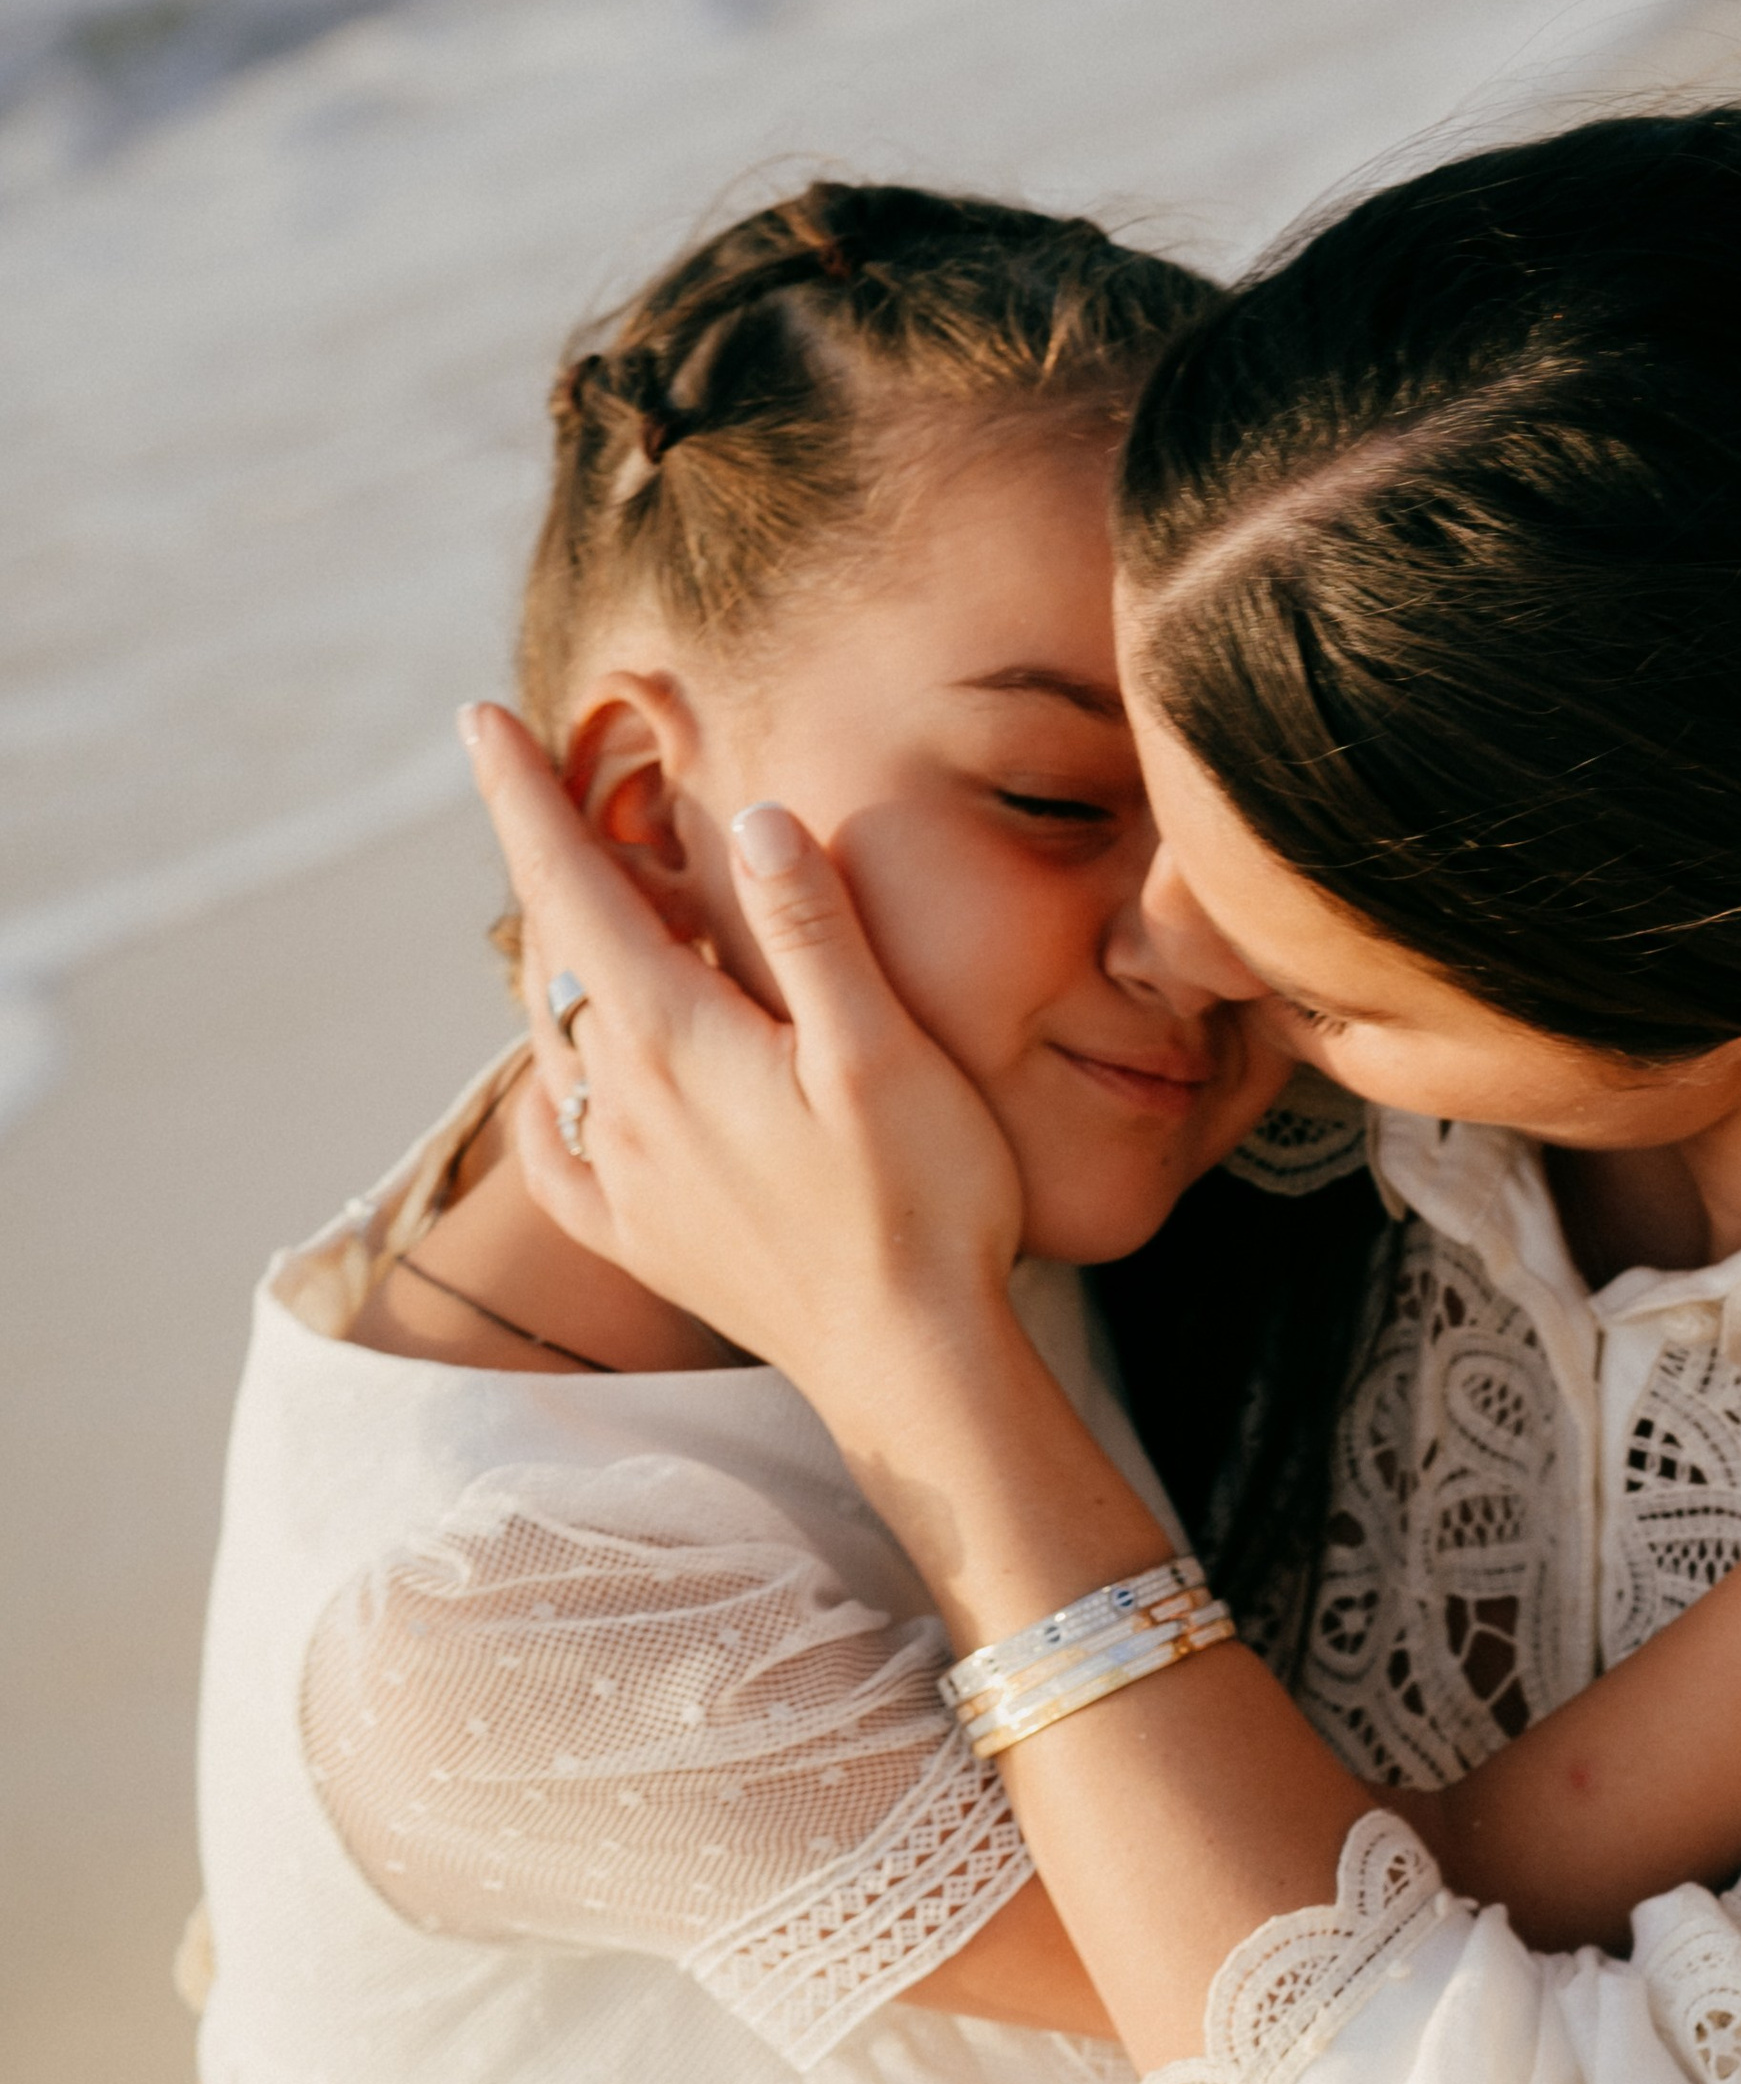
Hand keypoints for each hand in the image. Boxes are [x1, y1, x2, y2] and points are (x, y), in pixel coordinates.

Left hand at [463, 705, 1022, 1395]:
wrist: (908, 1364)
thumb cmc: (920, 1202)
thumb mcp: (883, 1050)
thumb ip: (810, 929)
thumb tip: (750, 816)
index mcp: (673, 1037)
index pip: (571, 883)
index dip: (521, 794)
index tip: (478, 719)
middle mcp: (621, 1102)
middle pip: (551, 951)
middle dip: (543, 860)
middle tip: (545, 785)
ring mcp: (621, 1175)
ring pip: (551, 1037)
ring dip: (552, 958)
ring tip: (578, 906)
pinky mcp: (639, 1237)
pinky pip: (553, 1148)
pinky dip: (547, 1089)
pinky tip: (565, 1081)